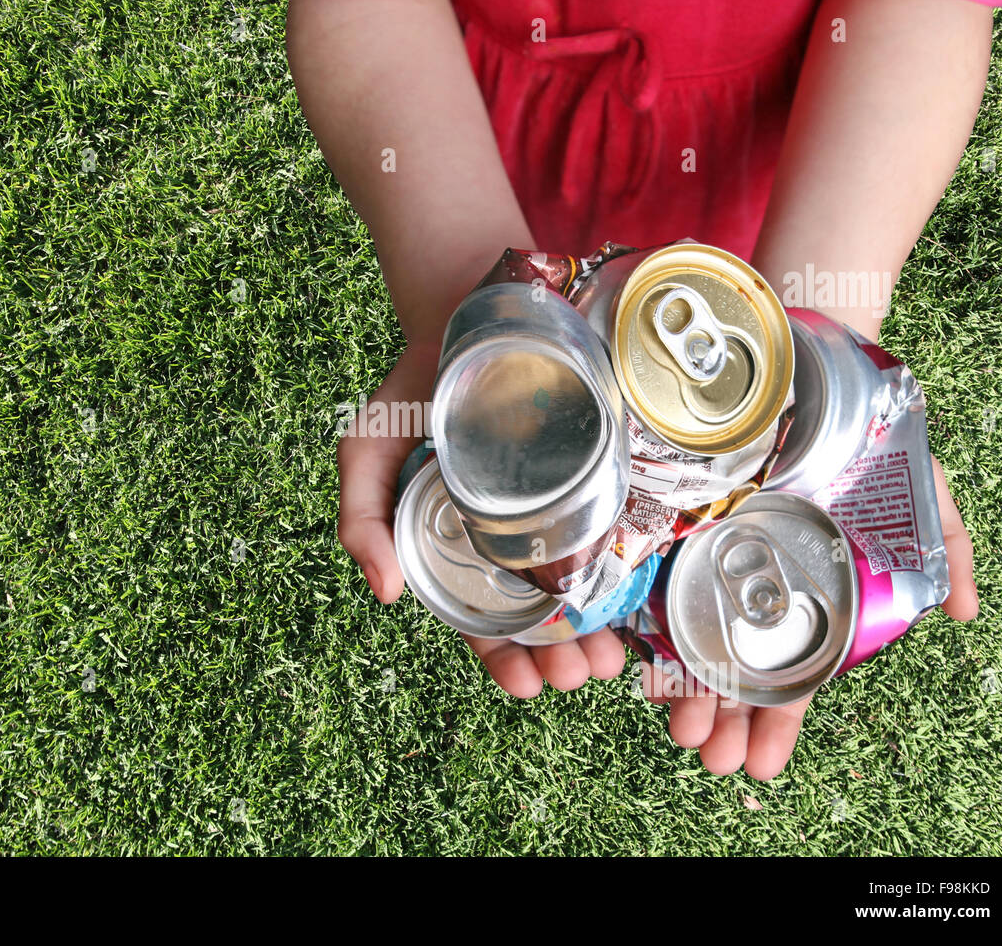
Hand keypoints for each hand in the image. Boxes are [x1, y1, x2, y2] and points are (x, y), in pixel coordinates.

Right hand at [338, 339, 628, 695]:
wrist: (471, 316)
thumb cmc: (414, 391)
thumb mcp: (367, 449)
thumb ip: (361, 517)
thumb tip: (384, 593)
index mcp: (457, 543)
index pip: (478, 617)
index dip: (500, 657)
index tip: (526, 685)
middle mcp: (509, 535)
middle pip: (538, 614)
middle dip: (557, 655)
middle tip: (580, 675)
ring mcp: (556, 507)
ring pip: (581, 586)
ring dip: (597, 631)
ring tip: (611, 658)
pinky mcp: (596, 476)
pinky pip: (615, 532)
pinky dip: (627, 575)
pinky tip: (639, 602)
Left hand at [645, 455, 977, 778]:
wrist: (808, 364)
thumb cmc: (864, 433)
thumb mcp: (918, 492)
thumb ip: (943, 550)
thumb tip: (968, 613)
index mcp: (804, 593)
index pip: (789, 670)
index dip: (776, 720)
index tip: (762, 764)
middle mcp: (751, 582)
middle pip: (730, 665)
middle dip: (721, 718)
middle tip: (710, 757)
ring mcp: (703, 555)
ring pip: (684, 634)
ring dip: (680, 688)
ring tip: (678, 728)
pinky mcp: (664, 522)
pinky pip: (644, 580)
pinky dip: (638, 625)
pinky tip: (634, 666)